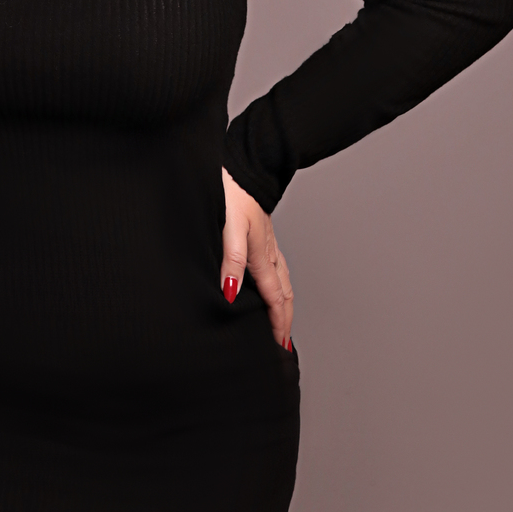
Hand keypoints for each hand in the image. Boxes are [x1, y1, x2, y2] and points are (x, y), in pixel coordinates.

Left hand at [220, 166, 293, 349]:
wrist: (242, 165)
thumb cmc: (231, 194)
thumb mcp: (228, 229)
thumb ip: (230, 262)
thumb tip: (231, 295)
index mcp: (261, 256)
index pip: (273, 298)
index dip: (276, 324)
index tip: (279, 346)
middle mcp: (269, 252)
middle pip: (283, 293)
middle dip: (285, 319)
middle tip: (284, 343)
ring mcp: (267, 242)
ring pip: (282, 279)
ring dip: (284, 303)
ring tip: (282, 320)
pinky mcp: (262, 233)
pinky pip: (276, 266)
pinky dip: (278, 283)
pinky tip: (270, 282)